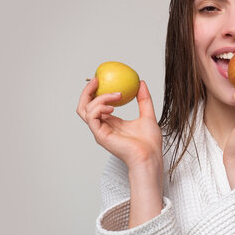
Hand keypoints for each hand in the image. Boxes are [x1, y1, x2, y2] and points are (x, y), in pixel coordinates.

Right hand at [77, 78, 163, 226]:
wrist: (150, 156)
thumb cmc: (149, 142)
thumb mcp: (148, 114)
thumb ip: (144, 99)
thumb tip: (141, 83)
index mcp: (111, 122)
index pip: (97, 104)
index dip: (96, 91)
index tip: (104, 79)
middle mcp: (103, 126)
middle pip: (84, 106)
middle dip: (87, 91)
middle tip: (97, 80)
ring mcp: (100, 131)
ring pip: (86, 109)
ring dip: (100, 98)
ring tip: (117, 96)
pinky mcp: (100, 135)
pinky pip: (92, 117)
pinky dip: (99, 107)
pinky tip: (112, 107)